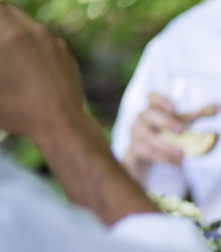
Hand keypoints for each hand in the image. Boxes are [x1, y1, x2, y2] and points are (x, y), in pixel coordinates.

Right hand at [0, 4, 84, 140]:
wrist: (63, 125)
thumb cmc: (20, 110)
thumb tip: (3, 59)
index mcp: (13, 36)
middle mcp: (37, 33)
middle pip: (10, 11)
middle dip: (0, 20)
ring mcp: (56, 44)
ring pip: (31, 25)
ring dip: (18, 32)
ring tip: (11, 54)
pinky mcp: (68, 56)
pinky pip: (48, 41)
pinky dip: (36, 45)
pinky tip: (31, 66)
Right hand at [122, 94, 219, 183]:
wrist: (144, 154)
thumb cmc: (166, 131)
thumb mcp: (182, 122)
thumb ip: (199, 113)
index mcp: (154, 108)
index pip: (151, 97)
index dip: (160, 100)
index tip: (174, 107)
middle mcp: (142, 118)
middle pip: (149, 115)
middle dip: (165, 122)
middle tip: (182, 130)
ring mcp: (137, 134)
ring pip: (148, 137)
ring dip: (166, 146)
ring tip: (182, 153)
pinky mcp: (136, 150)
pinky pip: (148, 153)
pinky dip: (164, 158)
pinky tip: (178, 163)